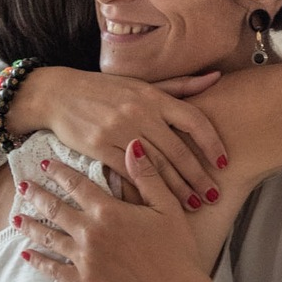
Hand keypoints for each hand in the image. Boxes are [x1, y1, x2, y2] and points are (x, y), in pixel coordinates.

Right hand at [14, 67, 227, 210]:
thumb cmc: (105, 89)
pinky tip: (159, 202)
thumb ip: (180, 85)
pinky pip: (129, 174)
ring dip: (177, 189)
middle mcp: (139, 112)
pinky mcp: (99, 148)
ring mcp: (119, 130)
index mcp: (153, 96)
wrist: (58, 94)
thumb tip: (216, 77)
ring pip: (156, 166)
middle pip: (178, 150)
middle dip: (198, 176)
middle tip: (214, 195)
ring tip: (194, 204)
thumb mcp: (142, 83)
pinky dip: (146, 189)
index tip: (224, 163)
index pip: (193, 120)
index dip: (212, 143)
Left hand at [15, 141, 218, 281]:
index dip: (60, 173)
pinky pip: (55, 270)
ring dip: (30, 226)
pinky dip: (39, 262)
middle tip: (22, 186)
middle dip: (37, 196)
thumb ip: (146, 175)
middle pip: (56, 209)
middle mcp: (90, 233)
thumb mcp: (167, 207)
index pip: (76, 185)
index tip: (45, 164)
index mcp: (108, 212)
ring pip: (49, 238)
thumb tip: (132, 144)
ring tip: (16, 218)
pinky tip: (27, 255)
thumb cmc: (176, 248)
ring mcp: (84, 259)